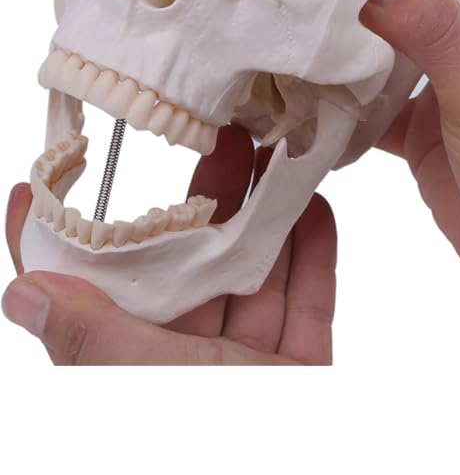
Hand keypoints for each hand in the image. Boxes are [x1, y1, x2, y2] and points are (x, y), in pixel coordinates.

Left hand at [2, 126, 335, 364]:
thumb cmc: (210, 452)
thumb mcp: (145, 391)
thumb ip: (91, 342)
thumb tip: (22, 293)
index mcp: (135, 363)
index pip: (89, 292)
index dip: (66, 239)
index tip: (44, 181)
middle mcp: (186, 360)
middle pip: (190, 263)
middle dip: (208, 197)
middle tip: (221, 132)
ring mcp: (249, 365)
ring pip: (255, 272)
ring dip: (267, 212)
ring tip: (272, 153)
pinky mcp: (302, 370)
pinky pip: (309, 303)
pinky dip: (315, 255)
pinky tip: (315, 208)